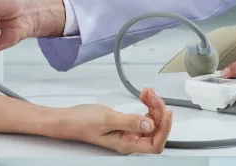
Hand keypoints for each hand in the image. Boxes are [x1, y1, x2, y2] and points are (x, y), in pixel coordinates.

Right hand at [50, 88, 173, 153]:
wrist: (69, 118)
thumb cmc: (82, 122)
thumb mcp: (107, 119)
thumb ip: (129, 122)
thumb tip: (150, 126)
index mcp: (127, 144)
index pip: (155, 144)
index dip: (165, 130)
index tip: (167, 112)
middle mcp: (130, 140)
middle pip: (156, 130)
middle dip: (158, 111)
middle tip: (152, 95)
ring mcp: (129, 132)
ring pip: (151, 121)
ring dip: (153, 106)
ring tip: (148, 92)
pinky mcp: (127, 124)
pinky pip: (143, 116)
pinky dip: (147, 105)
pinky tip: (144, 95)